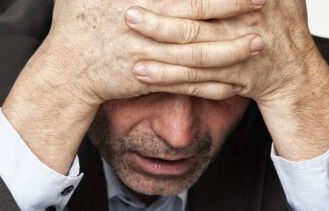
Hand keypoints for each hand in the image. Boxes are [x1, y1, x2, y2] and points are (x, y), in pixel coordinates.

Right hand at [3, 0, 264, 172]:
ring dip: (231, 50)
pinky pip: (186, 85)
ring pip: (198, 55)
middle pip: (199, 19)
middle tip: (264, 5)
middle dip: (234, 12)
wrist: (65, 71)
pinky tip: (232, 82)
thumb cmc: (75, 25)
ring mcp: (149, 58)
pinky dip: (210, 85)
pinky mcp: (150, 81)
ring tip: (258, 43)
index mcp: (136, 3)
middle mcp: (146, 29)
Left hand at [128, 0, 328, 159]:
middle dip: (160, 22)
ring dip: (159, 57)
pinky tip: (144, 75)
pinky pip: (195, 81)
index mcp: (250, 1)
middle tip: (129, 14)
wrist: (294, 70)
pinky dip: (169, 79)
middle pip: (195, 23)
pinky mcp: (230, 80)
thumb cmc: (277, 20)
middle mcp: (244, 27)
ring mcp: (237, 56)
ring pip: (192, 57)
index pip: (207, 0)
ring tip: (130, 52)